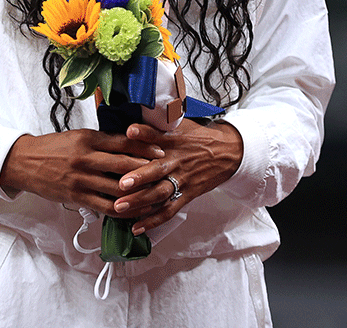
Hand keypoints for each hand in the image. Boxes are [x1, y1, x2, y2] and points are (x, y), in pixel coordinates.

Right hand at [0, 129, 165, 217]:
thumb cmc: (54, 147)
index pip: (123, 142)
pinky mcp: (76, 197)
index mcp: (88, 139)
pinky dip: (121, 211)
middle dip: (147, 171)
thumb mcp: (78, 136)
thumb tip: (130, 143)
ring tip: (156, 197)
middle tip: (165, 174)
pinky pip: (104, 206)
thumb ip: (102, 140)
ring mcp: (81, 179)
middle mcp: (86, 158)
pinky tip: (134, 213)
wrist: (25, 162)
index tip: (161, 152)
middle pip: (124, 166)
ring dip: (139, 194)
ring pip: (117, 189)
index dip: (144, 148)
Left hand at [111, 119, 242, 234]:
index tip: (129, 132)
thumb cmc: (198, 137)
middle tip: (121, 183)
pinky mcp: (186, 195)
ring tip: (119, 207)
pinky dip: (152, 220)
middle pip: (157, 169)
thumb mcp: (181, 124)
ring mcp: (181, 179)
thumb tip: (129, 119)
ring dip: (139, 201)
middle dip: (138, 177)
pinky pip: (168, 210)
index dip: (144, 133)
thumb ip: (156, 124)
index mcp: (173, 140)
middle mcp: (176, 160)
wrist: (227, 153)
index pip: (157, 134)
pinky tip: (136, 227)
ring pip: (159, 193)